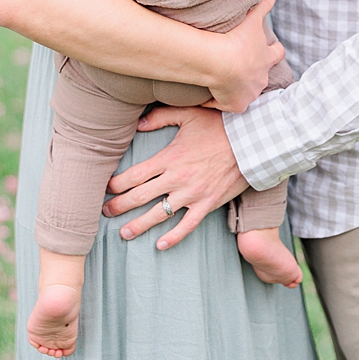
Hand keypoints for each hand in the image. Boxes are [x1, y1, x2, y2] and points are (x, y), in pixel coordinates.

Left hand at [104, 106, 250, 248]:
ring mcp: (192, 194)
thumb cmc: (221, 126)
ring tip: (124, 233)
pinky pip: (187, 225)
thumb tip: (138, 123)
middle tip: (105, 212)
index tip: (106, 189)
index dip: (115, 185)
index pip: (133, 176)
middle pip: (139, 197)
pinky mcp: (208, 204)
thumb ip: (161, 117)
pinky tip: (160, 245)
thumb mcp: (190, 114)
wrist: (253, 142)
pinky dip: (173, 237)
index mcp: (169, 158)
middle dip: (118, 207)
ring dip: (138, 226)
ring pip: (158, 215)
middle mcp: (176, 179)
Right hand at [208, 0, 282, 112]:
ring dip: (241, 87)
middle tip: (247, 69)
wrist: (222, 63)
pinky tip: (210, 98)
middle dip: (258, 72)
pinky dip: (220, 101)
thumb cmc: (237, 40)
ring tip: (227, 83)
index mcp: (266, 58)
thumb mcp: (252, 20)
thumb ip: (263, 6)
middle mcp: (261, 78)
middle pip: (264, 75)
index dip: (274, 50)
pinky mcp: (237, 105)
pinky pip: (228, 105)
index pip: (277, 53)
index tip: (272, 48)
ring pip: (249, 91)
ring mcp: (250, 93)